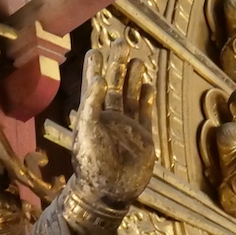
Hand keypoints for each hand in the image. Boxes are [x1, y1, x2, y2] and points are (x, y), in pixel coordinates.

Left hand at [67, 41, 156, 215]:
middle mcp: (109, 118)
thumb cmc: (92, 163)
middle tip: (120, 43)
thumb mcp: (87, 131)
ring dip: (133, 79)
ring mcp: (127, 127)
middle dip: (117, 65)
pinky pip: (145, 114)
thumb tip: (99, 78)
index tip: (96, 50)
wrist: (110, 192)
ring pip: (130, 96)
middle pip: (114, 85)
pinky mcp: (142, 138)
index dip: (94, 68)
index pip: (93, 86)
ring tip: (137, 59)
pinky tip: (148, 86)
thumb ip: (92, 105)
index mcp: (92, 115)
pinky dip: (146, 100)